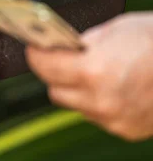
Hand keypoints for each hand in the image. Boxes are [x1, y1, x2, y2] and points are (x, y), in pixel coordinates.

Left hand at [26, 13, 152, 140]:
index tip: (35, 48)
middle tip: (66, 60)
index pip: (42, 66)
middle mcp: (100, 99)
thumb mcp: (116, 30)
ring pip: (74, 105)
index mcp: (93, 70)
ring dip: (77, 91)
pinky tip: (117, 88)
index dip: (36, 54)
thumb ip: (83, 43)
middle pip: (54, 90)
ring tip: (98, 73)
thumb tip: (60, 47)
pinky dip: (100, 103)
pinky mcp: (125, 130)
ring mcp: (113, 118)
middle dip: (57, 74)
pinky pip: (97, 116)